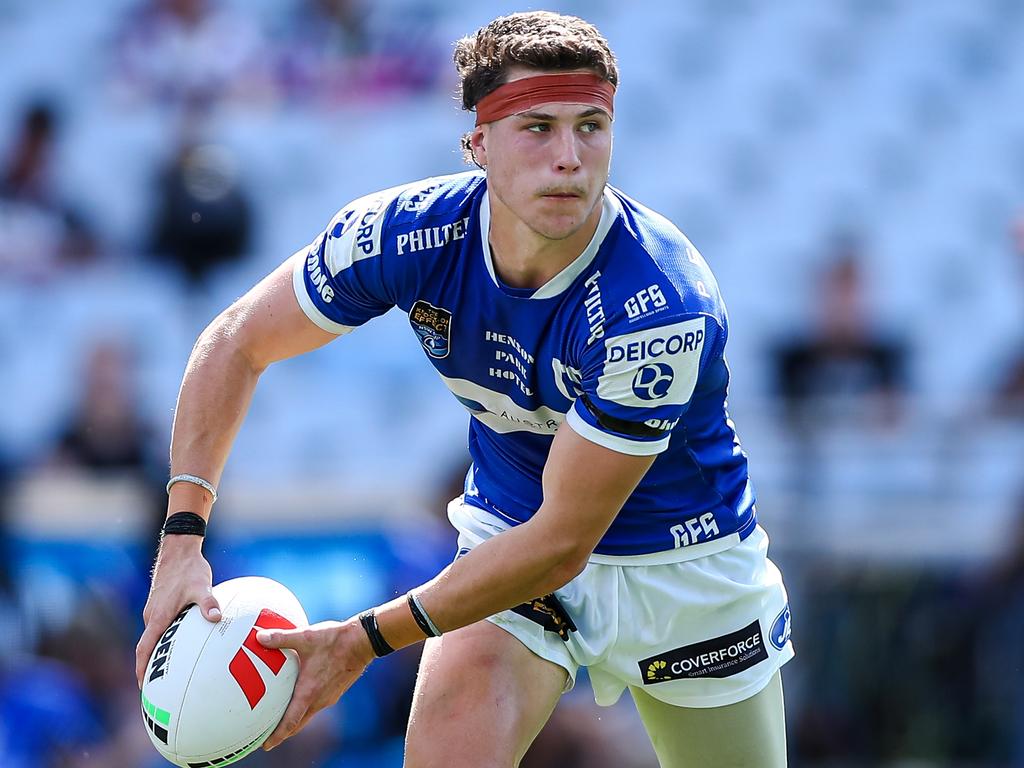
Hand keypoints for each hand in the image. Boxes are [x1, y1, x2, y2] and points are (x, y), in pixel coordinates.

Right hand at [135, 535, 220, 687]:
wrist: (179, 548)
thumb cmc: (189, 568)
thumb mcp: (202, 585)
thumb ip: (208, 603)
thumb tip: (216, 617)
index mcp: (158, 617)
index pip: (144, 650)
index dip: (142, 670)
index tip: (143, 689)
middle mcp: (153, 616)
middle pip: (146, 648)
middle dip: (148, 669)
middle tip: (157, 690)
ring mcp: (156, 609)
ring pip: (154, 637)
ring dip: (157, 654)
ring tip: (170, 672)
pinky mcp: (162, 603)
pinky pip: (162, 626)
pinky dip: (167, 639)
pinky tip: (184, 642)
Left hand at [258, 619, 375, 750]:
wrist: (362, 641)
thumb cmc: (334, 640)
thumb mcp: (305, 636)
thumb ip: (281, 638)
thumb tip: (259, 637)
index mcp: (308, 692)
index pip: (290, 722)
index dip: (277, 736)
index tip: (265, 746)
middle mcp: (319, 699)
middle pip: (298, 724)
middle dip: (283, 732)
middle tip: (268, 737)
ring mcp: (329, 696)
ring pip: (308, 714)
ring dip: (295, 719)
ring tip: (282, 716)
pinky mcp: (336, 690)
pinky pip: (317, 704)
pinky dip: (306, 706)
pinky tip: (302, 694)